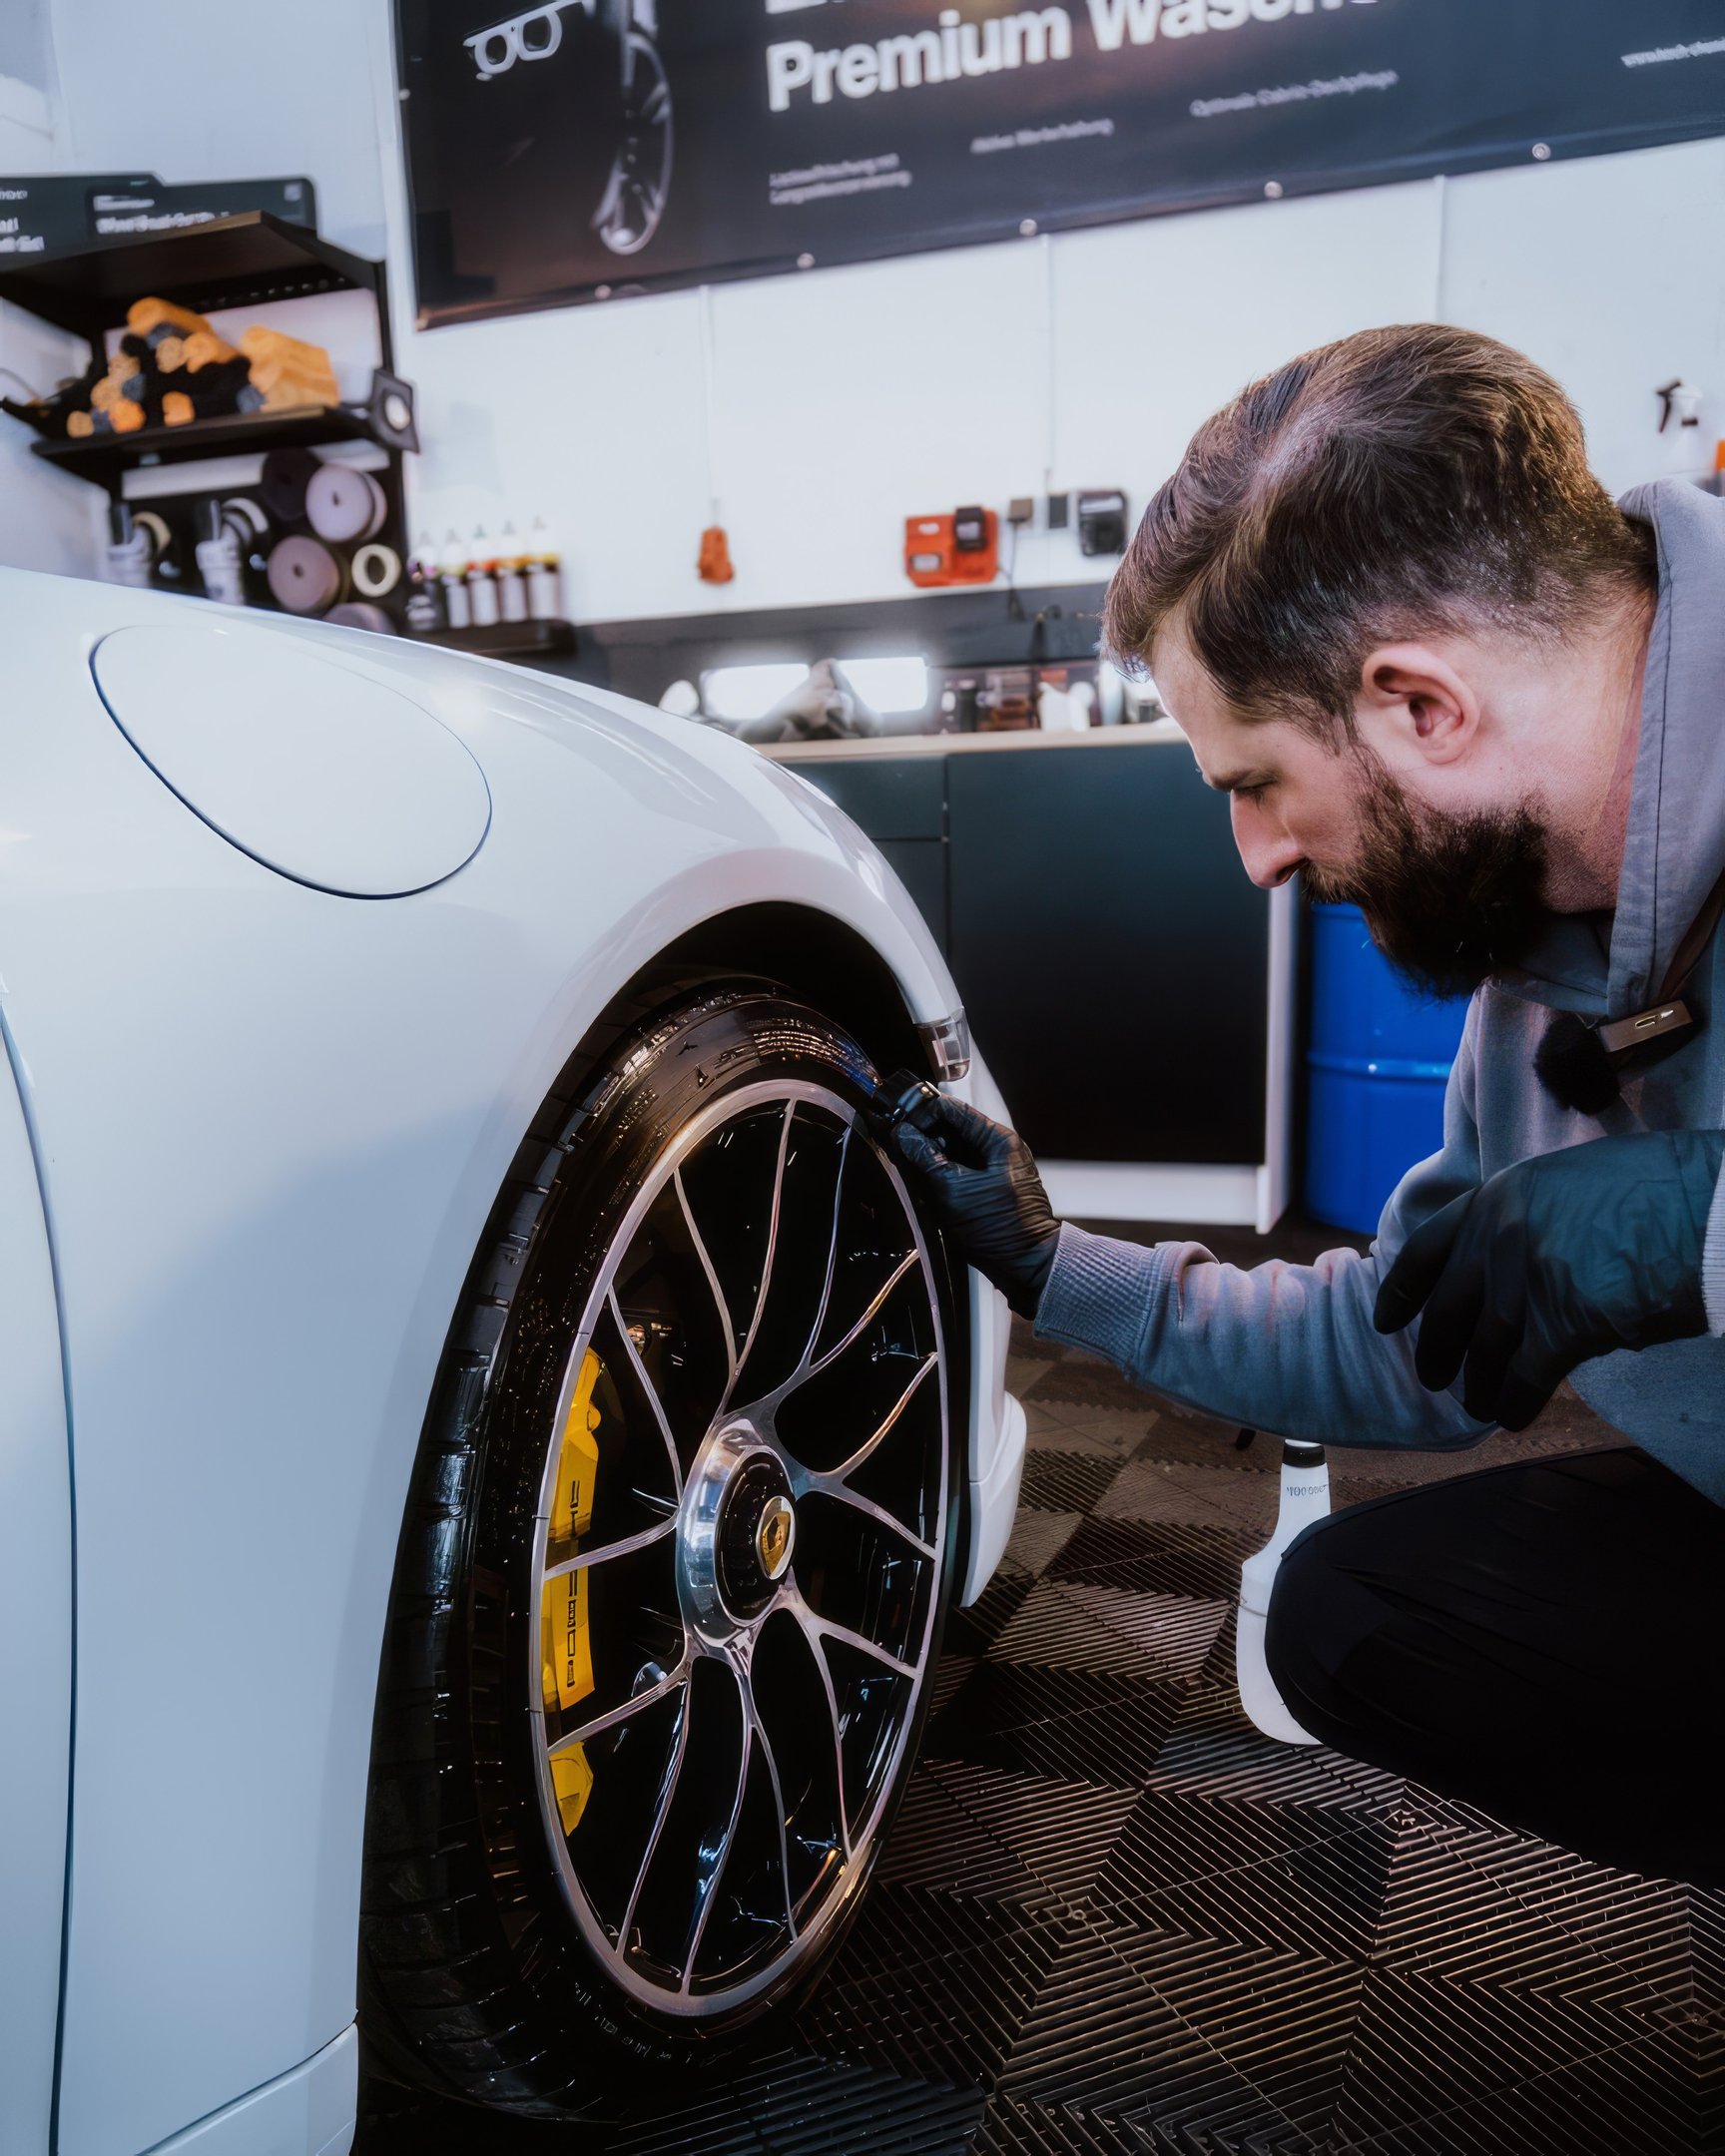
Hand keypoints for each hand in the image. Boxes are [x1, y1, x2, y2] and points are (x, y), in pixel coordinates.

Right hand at [884, 1094, 1059, 1318]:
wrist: (1026, 1266)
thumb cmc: (1000, 1229)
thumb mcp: (954, 1190)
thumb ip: (926, 1158)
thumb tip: (903, 1134)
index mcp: (998, 1140)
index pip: (952, 1109)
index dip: (922, 1114)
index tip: (899, 1124)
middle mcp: (999, 1149)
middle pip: (952, 1129)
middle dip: (924, 1138)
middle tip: (899, 1148)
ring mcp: (995, 1169)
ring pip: (954, 1151)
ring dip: (931, 1157)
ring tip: (908, 1168)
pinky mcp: (988, 1188)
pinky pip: (959, 1171)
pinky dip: (940, 1174)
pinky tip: (923, 1184)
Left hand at [1374, 1130, 1724, 1429]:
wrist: (1707, 1210)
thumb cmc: (1656, 1191)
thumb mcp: (1569, 1182)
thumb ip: (1528, 1216)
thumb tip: (1510, 1257)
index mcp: (1499, 1196)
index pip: (1426, 1248)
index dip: (1401, 1291)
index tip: (1385, 1320)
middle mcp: (1498, 1237)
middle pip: (1447, 1309)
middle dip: (1435, 1350)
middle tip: (1433, 1376)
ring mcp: (1526, 1282)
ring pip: (1482, 1350)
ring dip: (1477, 1385)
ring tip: (1477, 1403)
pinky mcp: (1562, 1327)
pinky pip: (1524, 1379)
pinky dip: (1514, 1403)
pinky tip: (1514, 1416)